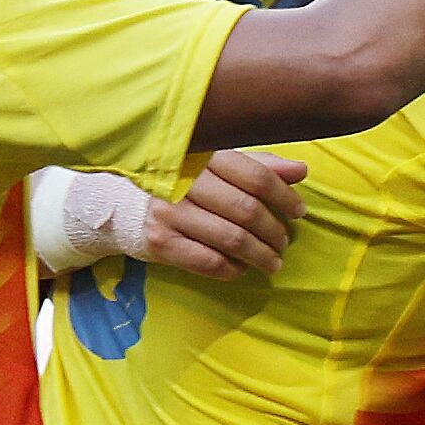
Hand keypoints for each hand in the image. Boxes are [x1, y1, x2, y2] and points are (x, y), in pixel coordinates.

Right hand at [138, 151, 308, 279]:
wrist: (123, 202)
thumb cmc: (182, 182)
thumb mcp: (218, 166)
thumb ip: (259, 167)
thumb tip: (301, 170)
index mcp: (204, 156)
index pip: (256, 177)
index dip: (284, 197)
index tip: (298, 212)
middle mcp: (185, 181)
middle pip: (247, 210)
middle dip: (274, 231)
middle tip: (284, 242)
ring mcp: (170, 212)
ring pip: (231, 238)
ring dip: (260, 255)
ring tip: (273, 261)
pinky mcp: (161, 241)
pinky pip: (208, 261)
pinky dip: (232, 268)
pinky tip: (241, 268)